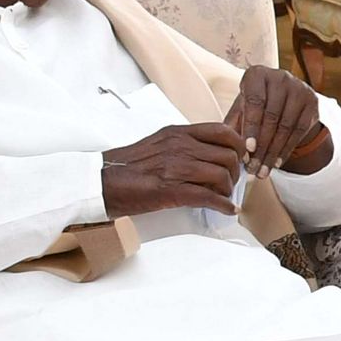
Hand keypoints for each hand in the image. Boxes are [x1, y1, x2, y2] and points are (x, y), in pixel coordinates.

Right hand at [101, 124, 250, 217]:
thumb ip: (185, 144)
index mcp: (178, 133)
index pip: (223, 131)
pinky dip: (223, 205)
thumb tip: (211, 153)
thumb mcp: (159, 143)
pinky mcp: (171, 191)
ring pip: (221, 176)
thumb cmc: (128, 166)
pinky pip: (208, 197)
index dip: (239, 146)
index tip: (240, 158)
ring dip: (229, 190)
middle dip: (235, 172)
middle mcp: (180, 146)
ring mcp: (176, 167)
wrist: (100, 182)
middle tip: (231, 182)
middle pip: (228, 155)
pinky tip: (227, 209)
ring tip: (224, 196)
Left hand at [222, 66, 332, 177]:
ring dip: (273, 152)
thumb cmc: (256, 103)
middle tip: (253, 167)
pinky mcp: (312, 102)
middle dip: (262, 146)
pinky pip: (299, 131)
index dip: (251, 126)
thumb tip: (228, 148)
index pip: (255, 101)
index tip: (248, 149)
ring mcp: (299, 88)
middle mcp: (280, 77)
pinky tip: (276, 162)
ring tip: (263, 170)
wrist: (284, 96)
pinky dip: (286, 149)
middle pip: (272, 116)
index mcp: (257, 75)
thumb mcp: (241, 108)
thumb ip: (234, 124)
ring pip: (286, 126)